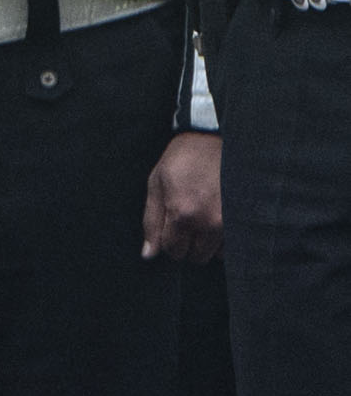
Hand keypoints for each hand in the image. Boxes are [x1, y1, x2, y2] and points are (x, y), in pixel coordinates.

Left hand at [143, 128, 223, 262]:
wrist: (215, 139)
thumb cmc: (182, 159)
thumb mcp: (156, 184)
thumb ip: (152, 221)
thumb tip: (148, 255)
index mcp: (182, 213)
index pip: (172, 250)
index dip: (168, 243)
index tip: (170, 230)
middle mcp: (209, 222)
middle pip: (195, 256)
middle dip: (187, 246)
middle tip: (185, 225)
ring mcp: (231, 222)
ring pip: (216, 255)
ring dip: (206, 245)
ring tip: (202, 221)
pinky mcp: (246, 218)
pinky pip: (233, 246)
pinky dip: (224, 241)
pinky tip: (217, 222)